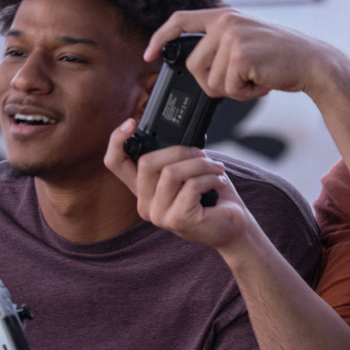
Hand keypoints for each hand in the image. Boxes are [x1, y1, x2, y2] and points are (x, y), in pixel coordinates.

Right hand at [105, 121, 253, 250]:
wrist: (234, 227)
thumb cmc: (213, 198)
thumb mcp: (187, 173)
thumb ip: (172, 160)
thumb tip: (172, 137)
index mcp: (144, 190)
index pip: (115, 164)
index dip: (117, 140)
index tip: (131, 123)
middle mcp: (145, 205)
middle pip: (147, 162)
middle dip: (180, 151)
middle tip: (203, 154)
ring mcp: (158, 215)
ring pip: (171, 172)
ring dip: (200, 164)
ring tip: (216, 169)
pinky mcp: (177, 220)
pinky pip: (191, 186)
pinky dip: (210, 178)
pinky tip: (219, 183)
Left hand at [145, 8, 341, 100]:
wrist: (314, 62)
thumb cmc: (282, 59)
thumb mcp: (247, 42)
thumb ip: (222, 45)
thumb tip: (194, 66)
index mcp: (225, 16)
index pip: (180, 20)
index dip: (160, 38)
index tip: (148, 55)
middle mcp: (226, 22)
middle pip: (194, 65)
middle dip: (213, 83)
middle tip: (240, 83)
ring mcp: (233, 37)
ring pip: (211, 80)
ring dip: (234, 90)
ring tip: (255, 80)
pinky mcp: (241, 55)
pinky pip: (228, 88)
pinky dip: (246, 94)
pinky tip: (262, 83)